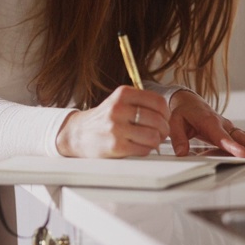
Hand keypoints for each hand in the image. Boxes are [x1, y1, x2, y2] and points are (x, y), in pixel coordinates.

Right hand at [56, 85, 171, 157]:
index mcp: (122, 94)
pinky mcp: (115, 146)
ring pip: (153, 136)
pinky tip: (141, 147)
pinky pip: (143, 149)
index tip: (165, 118)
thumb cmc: (102, 119)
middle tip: (161, 132)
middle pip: (157, 120)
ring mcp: (116, 128)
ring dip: (156, 141)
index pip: (157, 101)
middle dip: (164, 129)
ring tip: (152, 141)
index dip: (166, 112)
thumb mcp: (117, 101)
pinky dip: (146, 150)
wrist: (77, 134)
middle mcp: (118, 109)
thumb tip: (165, 113)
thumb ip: (139, 101)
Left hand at [167, 90, 244, 158]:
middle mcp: (223, 123)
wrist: (188, 102)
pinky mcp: (234, 130)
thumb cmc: (183, 113)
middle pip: (241, 136)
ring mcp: (230, 127)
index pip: (222, 136)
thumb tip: (181, 152)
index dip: (233, 146)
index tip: (243, 153)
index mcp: (209, 121)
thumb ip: (178, 138)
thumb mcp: (174, 123)